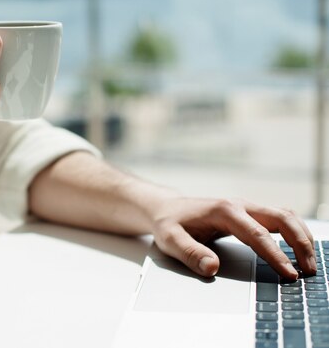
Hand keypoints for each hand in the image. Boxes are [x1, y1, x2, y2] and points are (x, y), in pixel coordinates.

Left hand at [151, 197, 315, 278]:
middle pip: (281, 218)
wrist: (167, 209)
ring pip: (285, 216)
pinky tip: (300, 249)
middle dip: (300, 243)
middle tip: (309, 270)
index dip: (275, 255)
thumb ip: (190, 253)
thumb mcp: (170, 240)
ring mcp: (246, 207)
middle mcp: (239, 205)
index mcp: (223, 211)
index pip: (257, 234)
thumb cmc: (169, 224)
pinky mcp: (249, 212)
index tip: (288, 274)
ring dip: (301, 236)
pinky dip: (294, 232)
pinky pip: (279, 218)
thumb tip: (212, 267)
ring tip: (310, 263)